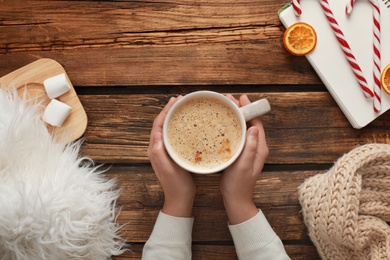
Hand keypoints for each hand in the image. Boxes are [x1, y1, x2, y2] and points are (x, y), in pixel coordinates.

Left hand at [148, 96, 195, 216]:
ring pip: (167, 129)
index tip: (174, 101)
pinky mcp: (173, 154)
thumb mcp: (168, 169)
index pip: (157, 125)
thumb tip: (156, 133)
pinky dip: (178, 127)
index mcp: (155, 150)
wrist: (180, 199)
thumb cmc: (175, 185)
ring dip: (173, 117)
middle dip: (169, 111)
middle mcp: (158, 149)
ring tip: (182, 108)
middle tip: (179, 100)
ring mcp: (165, 152)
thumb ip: (159, 152)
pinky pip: (174, 136)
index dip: (165, 112)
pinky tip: (187, 125)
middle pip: (162, 124)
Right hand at [220, 94, 268, 223]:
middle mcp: (256, 146)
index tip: (241, 98)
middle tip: (228, 99)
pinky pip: (237, 135)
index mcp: (260, 147)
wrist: (236, 199)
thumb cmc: (239, 184)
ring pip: (242, 127)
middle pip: (249, 122)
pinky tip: (221, 123)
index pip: (256, 123)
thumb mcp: (244, 165)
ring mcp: (248, 150)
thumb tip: (255, 127)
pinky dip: (230, 126)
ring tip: (224, 106)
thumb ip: (250, 147)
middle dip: (240, 109)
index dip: (249, 109)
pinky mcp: (240, 153)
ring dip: (235, 116)